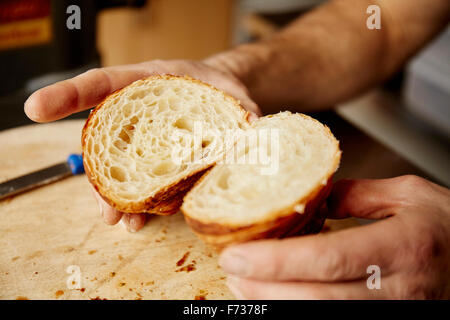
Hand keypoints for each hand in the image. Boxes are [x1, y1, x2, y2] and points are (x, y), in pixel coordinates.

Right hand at [25, 59, 260, 231]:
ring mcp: (145, 140)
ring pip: (122, 168)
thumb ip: (239, 108)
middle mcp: (139, 115)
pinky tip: (142, 219)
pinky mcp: (156, 160)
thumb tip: (255, 125)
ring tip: (123, 220)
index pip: (104, 83)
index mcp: (148, 84)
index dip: (69, 94)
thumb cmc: (219, 90)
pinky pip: (143, 180)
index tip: (37, 108)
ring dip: (119, 197)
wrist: (224, 103)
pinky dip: (141, 201)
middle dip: (103, 175)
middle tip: (104, 205)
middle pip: (109, 141)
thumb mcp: (231, 93)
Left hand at [219, 175, 449, 298]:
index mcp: (403, 247)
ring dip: (275, 304)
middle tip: (231, 269)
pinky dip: (299, 310)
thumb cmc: (448, 226)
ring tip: (244, 285)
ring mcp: (395, 314)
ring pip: (321, 318)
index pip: (329, 258)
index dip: (277, 261)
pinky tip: (277, 298)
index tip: (236, 253)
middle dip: (264, 288)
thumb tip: (311, 196)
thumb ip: (356, 194)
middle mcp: (399, 291)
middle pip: (316, 298)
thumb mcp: (409, 195)